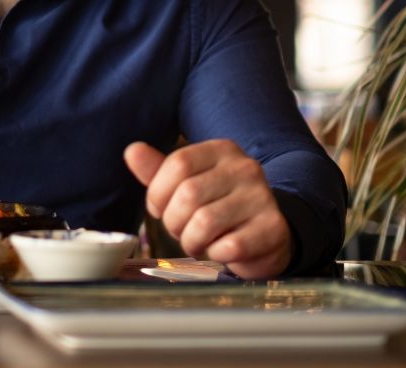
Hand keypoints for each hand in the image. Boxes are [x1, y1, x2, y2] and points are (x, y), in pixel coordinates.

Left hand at [124, 139, 291, 278]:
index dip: (158, 193)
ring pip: (205, 223)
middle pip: (188, 194)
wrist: (267, 235)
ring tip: (201, 242)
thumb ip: (157, 171)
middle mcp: (245, 167)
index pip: (177, 164)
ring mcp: (262, 197)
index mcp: (221, 150)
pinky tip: (222, 250)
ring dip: (193, 241)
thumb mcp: (186, 185)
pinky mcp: (273, 228)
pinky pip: (229, 247)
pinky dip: (216, 254)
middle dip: (174, 222)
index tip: (160, 208)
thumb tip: (132, 151)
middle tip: (183, 230)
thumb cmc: (217, 208)